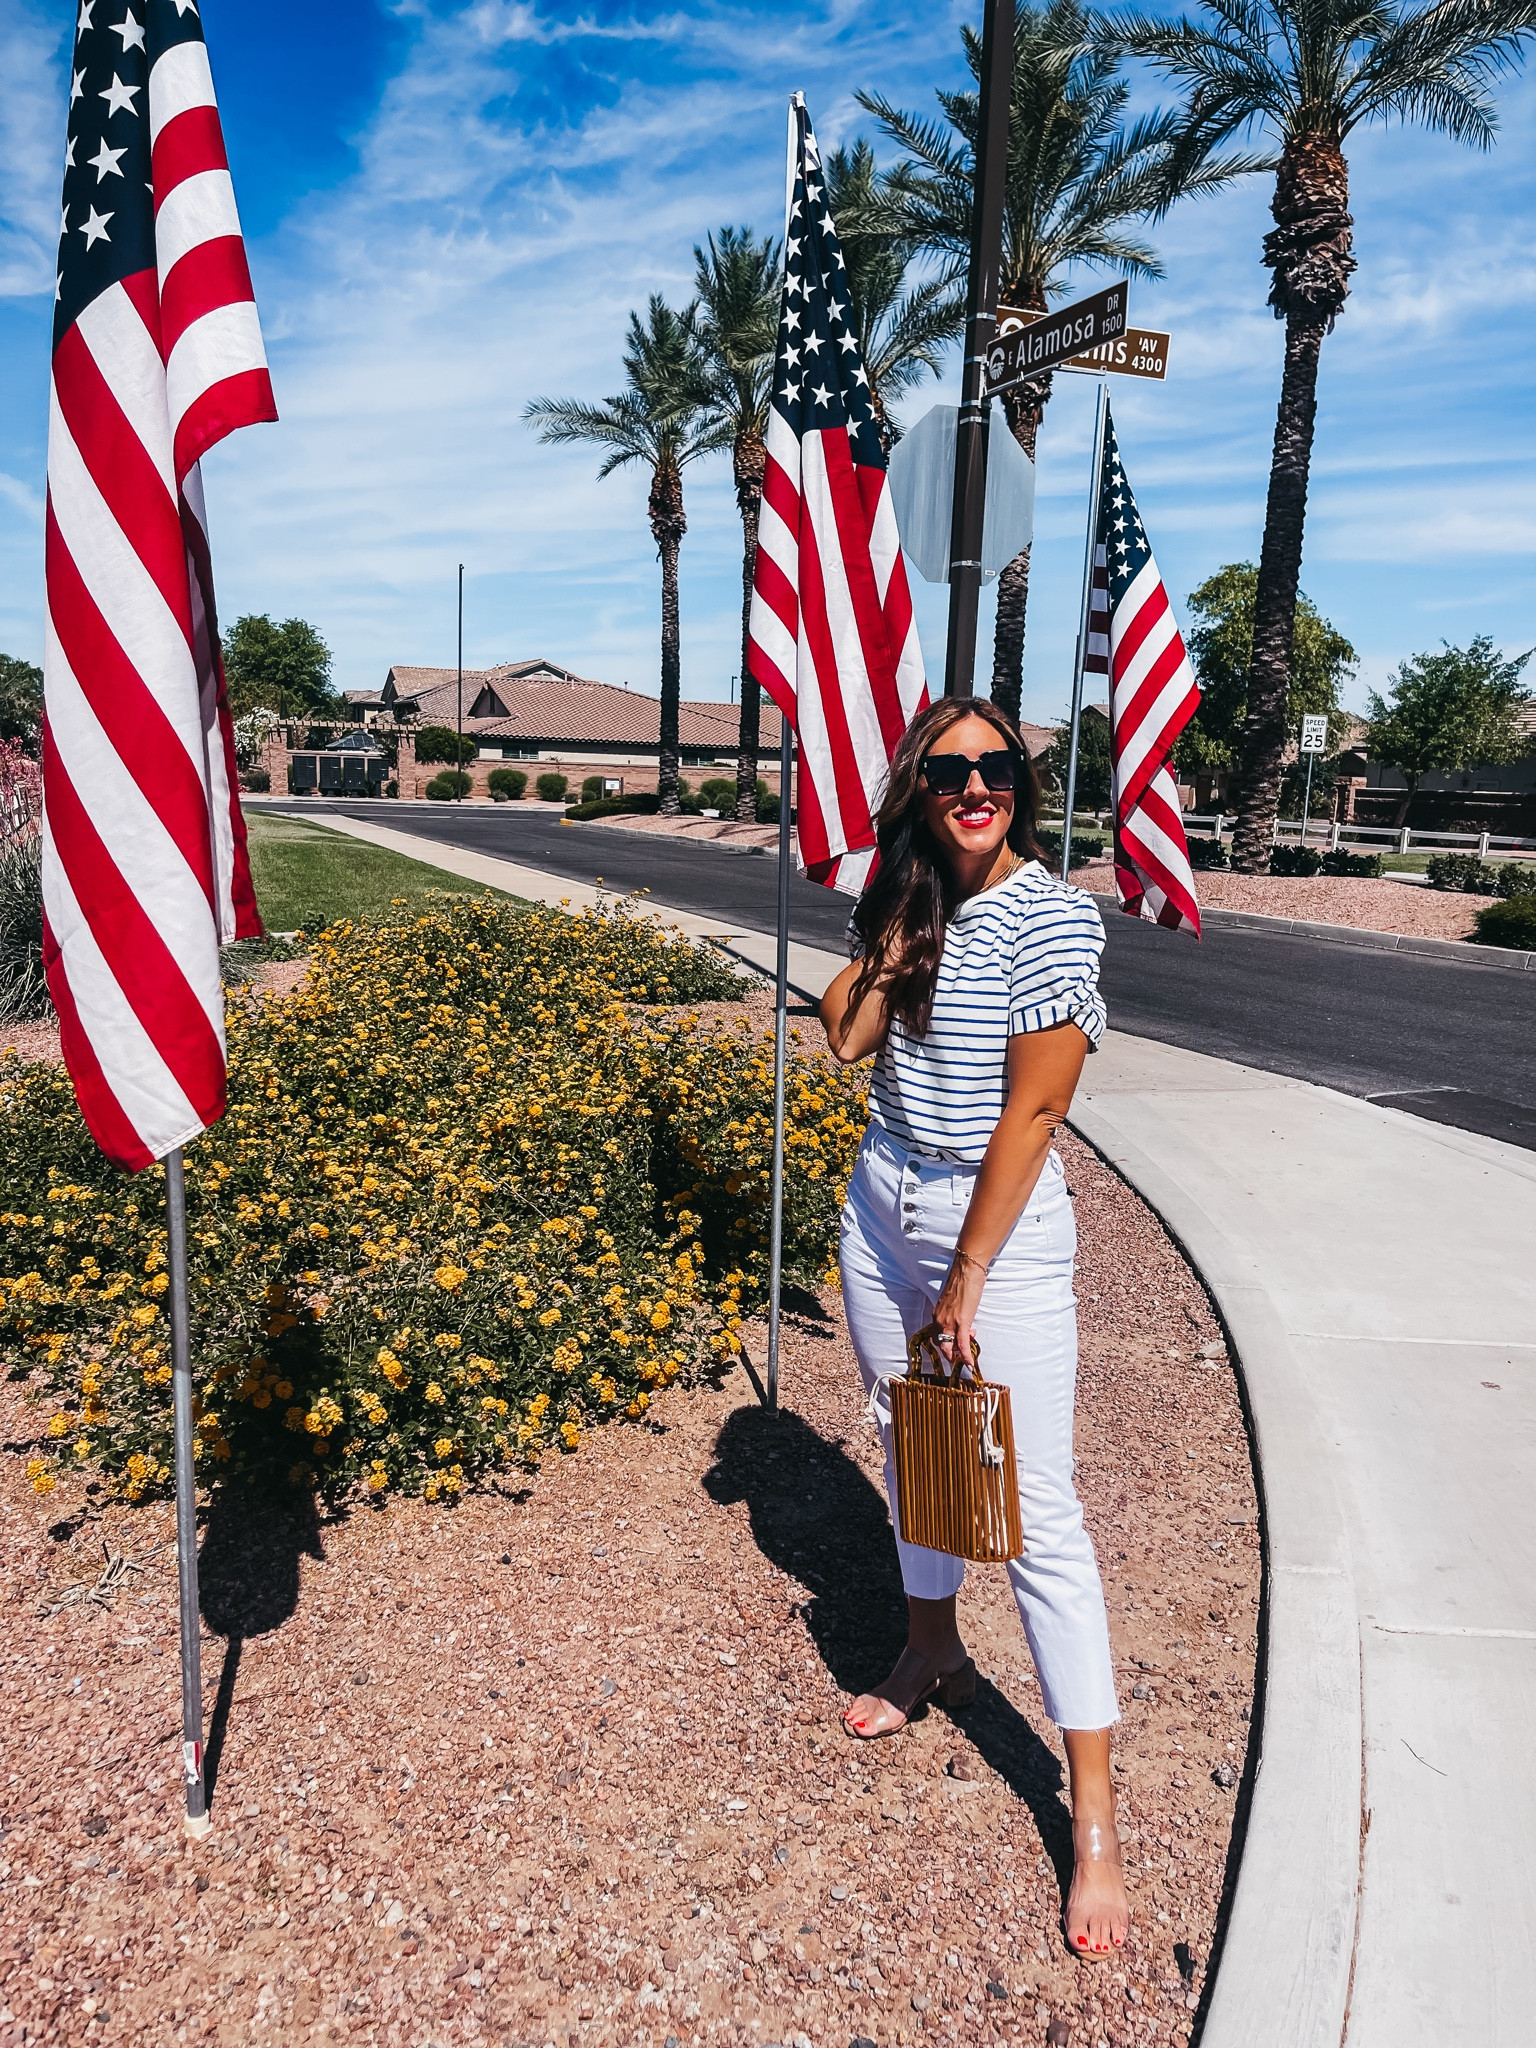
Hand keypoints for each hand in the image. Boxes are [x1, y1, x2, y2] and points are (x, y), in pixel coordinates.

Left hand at [932, 1249, 986, 1371]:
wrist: (966, 1271)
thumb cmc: (961, 1282)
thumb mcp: (952, 1301)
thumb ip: (954, 1313)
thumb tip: (962, 1322)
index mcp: (937, 1314)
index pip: (937, 1335)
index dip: (947, 1341)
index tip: (957, 1342)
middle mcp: (939, 1320)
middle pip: (941, 1344)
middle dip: (951, 1351)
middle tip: (961, 1350)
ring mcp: (950, 1322)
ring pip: (949, 1347)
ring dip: (958, 1354)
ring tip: (967, 1354)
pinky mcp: (962, 1322)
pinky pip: (962, 1344)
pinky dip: (965, 1356)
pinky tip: (970, 1363)